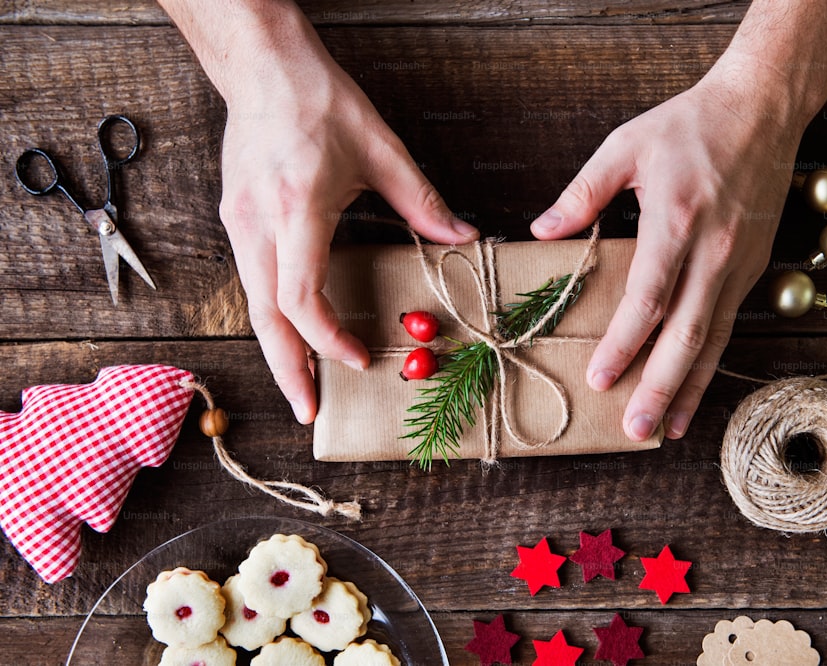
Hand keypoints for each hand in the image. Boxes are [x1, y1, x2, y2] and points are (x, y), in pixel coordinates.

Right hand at [219, 41, 477, 423]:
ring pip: (252, 303)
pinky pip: (251, 281)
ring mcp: (238, 223)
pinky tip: (291, 334)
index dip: (328, 336)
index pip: (301, 295)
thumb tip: (464, 238)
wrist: (263, 66)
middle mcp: (258, 223)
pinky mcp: (233, 219)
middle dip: (287, 368)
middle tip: (308, 411)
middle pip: (265, 316)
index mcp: (296, 207)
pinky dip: (271, 316)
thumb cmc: (319, 101)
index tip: (358, 356)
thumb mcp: (381, 149)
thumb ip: (422, 202)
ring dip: (276, 349)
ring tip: (299, 383)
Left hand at [531, 56, 805, 440]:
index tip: (599, 377)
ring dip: (691, 388)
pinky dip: (712, 362)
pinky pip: (729, 324)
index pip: (649, 297)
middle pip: (687, 333)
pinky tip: (695, 388)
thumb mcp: (625, 146)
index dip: (624, 343)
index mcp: (676, 221)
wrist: (764, 109)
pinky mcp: (755, 268)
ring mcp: (740, 264)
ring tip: (669, 429)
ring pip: (714, 338)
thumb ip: (582, 192)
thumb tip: (543, 230)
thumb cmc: (689, 125)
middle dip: (661, 387)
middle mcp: (714, 251)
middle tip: (636, 428)